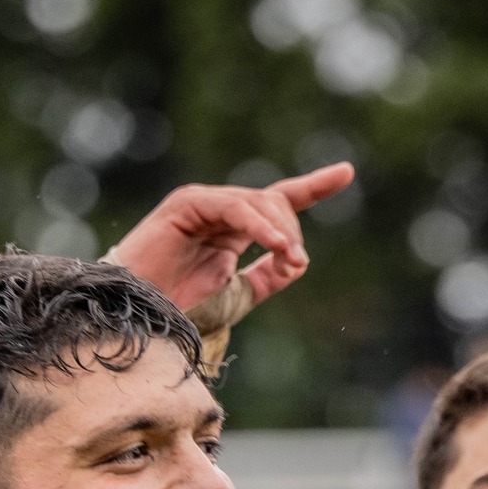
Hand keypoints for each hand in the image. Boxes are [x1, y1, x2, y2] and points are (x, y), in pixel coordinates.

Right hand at [107, 165, 355, 310]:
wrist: (141, 316)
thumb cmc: (179, 309)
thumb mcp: (237, 296)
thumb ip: (267, 278)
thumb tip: (298, 261)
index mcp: (233, 230)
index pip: (278, 200)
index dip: (313, 187)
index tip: (346, 173)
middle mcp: (221, 211)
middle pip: (274, 203)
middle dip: (291, 231)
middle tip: (295, 262)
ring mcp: (203, 203)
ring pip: (258, 203)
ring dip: (280, 232)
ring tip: (291, 258)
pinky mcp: (187, 204)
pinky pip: (233, 208)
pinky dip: (258, 225)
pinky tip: (275, 243)